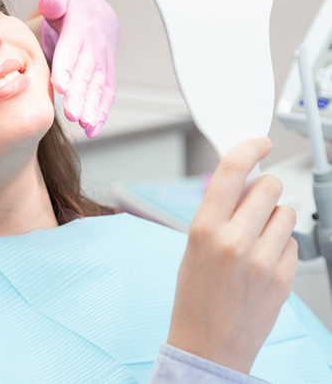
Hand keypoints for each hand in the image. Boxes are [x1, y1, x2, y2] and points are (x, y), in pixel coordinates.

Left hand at [38, 0, 118, 137]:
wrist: (102, 16)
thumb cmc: (74, 12)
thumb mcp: (63, 1)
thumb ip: (54, 2)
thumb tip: (47, 0)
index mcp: (80, 31)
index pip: (72, 51)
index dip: (67, 67)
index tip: (60, 86)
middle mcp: (94, 50)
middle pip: (86, 74)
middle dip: (80, 95)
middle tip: (71, 113)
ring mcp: (103, 65)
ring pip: (98, 87)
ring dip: (92, 108)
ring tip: (84, 125)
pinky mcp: (107, 77)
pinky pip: (106, 95)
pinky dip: (102, 113)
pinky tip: (92, 130)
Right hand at [167, 138, 297, 373]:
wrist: (207, 344)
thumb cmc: (194, 294)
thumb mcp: (193, 244)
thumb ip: (218, 210)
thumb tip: (243, 181)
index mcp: (204, 228)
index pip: (232, 171)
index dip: (249, 148)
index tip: (260, 142)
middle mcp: (234, 240)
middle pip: (268, 186)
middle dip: (263, 188)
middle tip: (254, 203)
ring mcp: (263, 260)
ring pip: (285, 211)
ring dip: (274, 217)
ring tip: (257, 238)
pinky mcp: (284, 277)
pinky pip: (293, 241)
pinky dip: (282, 244)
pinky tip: (265, 261)